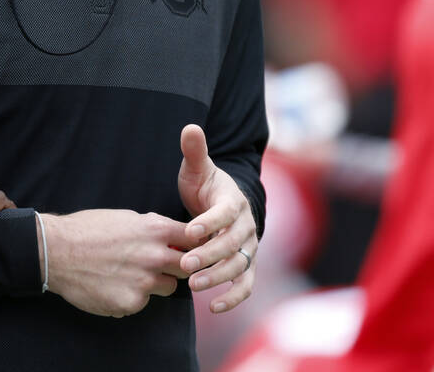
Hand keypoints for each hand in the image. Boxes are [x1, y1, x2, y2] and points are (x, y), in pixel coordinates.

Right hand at [41, 208, 195, 316]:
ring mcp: (145, 282)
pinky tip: (114, 285)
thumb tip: (173, 236)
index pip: (195, 239)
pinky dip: (133, 296)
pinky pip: (144, 302)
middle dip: (178, 266)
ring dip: (157, 283)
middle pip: (189, 267)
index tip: (189, 249)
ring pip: (169, 287)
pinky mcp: (132, 303)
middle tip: (161, 264)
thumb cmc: (88, 229)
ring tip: (131, 274)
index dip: (194, 244)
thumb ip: (152, 229)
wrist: (57, 251)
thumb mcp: (125, 217)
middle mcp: (155, 256)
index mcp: (155, 230)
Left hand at [177, 124, 257, 312]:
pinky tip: (213, 307)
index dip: (209, 221)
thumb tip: (190, 127)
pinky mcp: (246, 266)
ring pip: (238, 266)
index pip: (225, 212)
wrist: (221, 204)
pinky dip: (233, 297)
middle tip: (185, 264)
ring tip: (193, 285)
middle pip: (231, 243)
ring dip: (218, 277)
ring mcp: (248, 248)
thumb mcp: (197, 168)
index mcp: (233, 201)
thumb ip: (194, 151)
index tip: (191, 230)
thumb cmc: (205, 186)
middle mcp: (245, 226)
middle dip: (209, 255)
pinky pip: (245, 284)